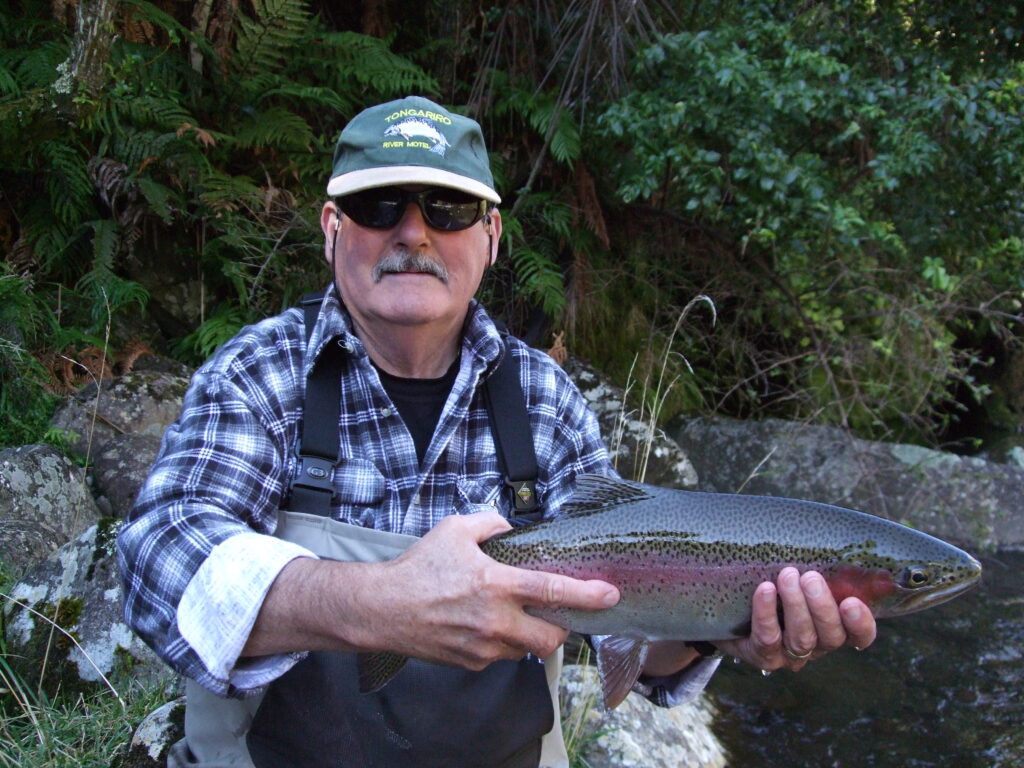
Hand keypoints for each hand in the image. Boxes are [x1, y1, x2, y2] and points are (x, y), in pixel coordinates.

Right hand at [351, 510, 619, 670]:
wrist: (381, 609)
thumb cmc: (418, 568)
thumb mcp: (455, 530)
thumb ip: (492, 524)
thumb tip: (510, 528)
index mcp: (497, 584)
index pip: (553, 590)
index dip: (587, 594)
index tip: (609, 594)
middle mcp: (495, 621)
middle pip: (551, 638)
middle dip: (561, 628)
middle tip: (554, 612)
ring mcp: (484, 647)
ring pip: (526, 649)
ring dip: (528, 634)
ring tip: (510, 614)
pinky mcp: (471, 663)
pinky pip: (500, 656)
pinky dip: (501, 642)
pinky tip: (483, 624)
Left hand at [714, 567, 876, 672]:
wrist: (728, 608)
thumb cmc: (770, 580)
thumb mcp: (796, 573)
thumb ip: (813, 561)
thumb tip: (822, 529)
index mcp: (832, 626)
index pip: (859, 635)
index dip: (861, 623)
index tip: (853, 602)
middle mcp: (816, 645)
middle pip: (831, 636)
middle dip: (822, 606)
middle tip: (810, 577)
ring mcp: (789, 655)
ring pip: (801, 639)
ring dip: (795, 606)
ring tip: (787, 576)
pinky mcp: (762, 655)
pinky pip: (767, 639)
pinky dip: (766, 613)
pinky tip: (764, 590)